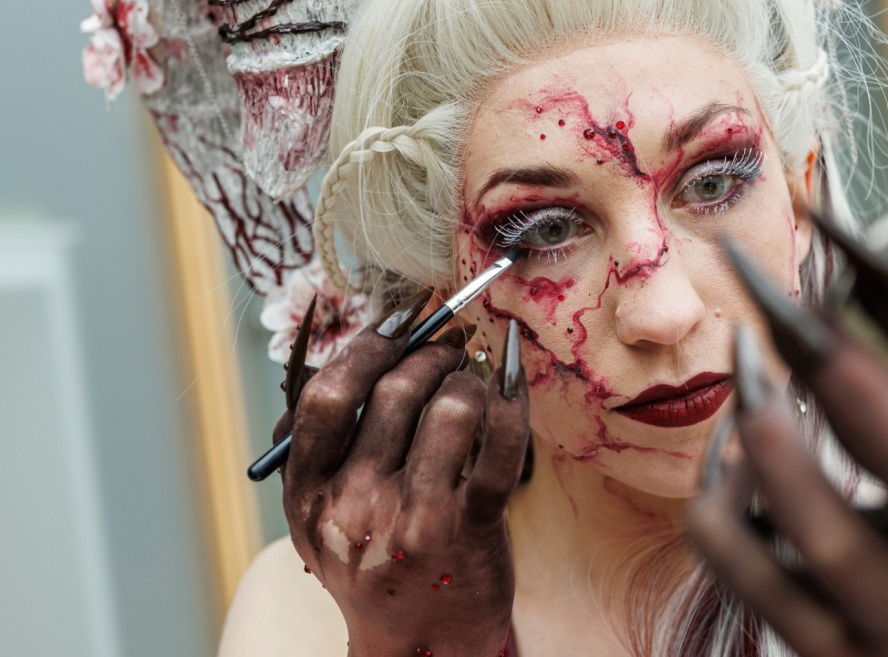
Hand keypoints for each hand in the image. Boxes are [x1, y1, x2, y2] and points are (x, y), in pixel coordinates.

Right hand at [276, 307, 528, 656]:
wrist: (418, 644)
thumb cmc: (374, 566)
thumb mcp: (322, 519)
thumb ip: (321, 449)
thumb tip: (339, 358)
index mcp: (309, 495)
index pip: (327, 397)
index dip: (365, 348)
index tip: (396, 327)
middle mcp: (355, 505)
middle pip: (396, 391)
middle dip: (431, 352)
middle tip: (450, 346)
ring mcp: (415, 519)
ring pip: (451, 409)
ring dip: (471, 379)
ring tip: (475, 380)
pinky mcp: (471, 529)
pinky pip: (500, 445)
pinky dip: (512, 405)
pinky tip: (510, 392)